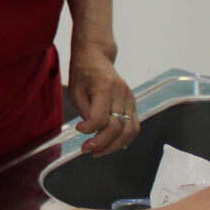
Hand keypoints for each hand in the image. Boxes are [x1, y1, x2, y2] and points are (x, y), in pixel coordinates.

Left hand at [69, 41, 139, 156]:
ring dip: (114, 145)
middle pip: (116, 127)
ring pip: (129, 130)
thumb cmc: (82, 74)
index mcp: (104, 87)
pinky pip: (134, 126)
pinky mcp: (133, 104)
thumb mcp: (76, 92)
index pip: (100, 117)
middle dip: (101, 143)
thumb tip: (92, 132)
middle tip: (86, 149)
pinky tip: (111, 145)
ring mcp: (130, 99)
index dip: (89, 128)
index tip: (78, 129)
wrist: (96, 57)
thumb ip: (86, 112)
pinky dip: (124, 139)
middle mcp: (121, 93)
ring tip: (98, 152)